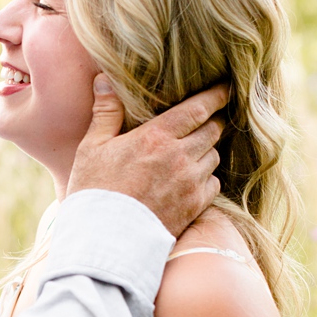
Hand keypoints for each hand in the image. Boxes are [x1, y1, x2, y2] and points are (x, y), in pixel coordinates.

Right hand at [67, 77, 228, 236]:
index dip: (215, 95)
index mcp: (156, 137)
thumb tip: (104, 79)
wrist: (104, 237)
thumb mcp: (92, 147)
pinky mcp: (195, 205)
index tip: (224, 87)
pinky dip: (206, 177)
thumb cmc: (93, 189)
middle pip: (212, 130)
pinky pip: (213, 183)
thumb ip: (106, 112)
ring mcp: (191, 182)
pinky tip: (190, 179)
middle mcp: (180, 157)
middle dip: (211, 121)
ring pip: (213, 155)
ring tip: (192, 152)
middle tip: (206, 119)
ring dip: (206, 150)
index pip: (198, 108)